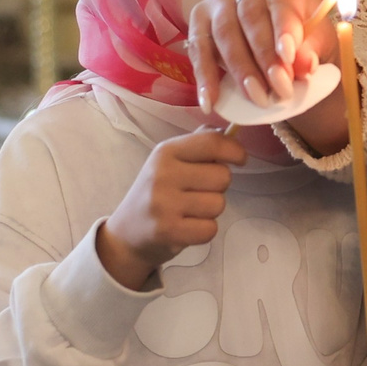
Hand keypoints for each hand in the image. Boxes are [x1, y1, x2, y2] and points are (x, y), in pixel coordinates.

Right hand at [96, 130, 246, 289]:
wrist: (127, 233)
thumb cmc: (156, 192)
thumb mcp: (170, 161)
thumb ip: (199, 144)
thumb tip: (229, 132)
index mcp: (165, 152)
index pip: (212, 142)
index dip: (234, 150)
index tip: (239, 159)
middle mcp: (163, 174)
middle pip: (222, 176)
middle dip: (218, 186)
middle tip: (198, 192)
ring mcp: (164, 204)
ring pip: (218, 204)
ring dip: (211, 210)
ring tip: (190, 211)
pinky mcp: (168, 231)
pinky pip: (210, 229)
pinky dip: (204, 230)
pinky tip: (187, 227)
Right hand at [187, 0, 338, 114]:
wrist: (279, 29)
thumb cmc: (301, 27)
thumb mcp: (317, 35)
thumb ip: (311, 47)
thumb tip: (303, 65)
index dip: (284, 27)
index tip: (288, 57)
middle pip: (250, 16)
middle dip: (265, 56)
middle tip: (280, 89)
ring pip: (224, 33)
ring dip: (240, 69)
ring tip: (257, 98)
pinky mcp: (199, 17)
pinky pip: (198, 48)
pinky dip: (204, 77)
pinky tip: (211, 101)